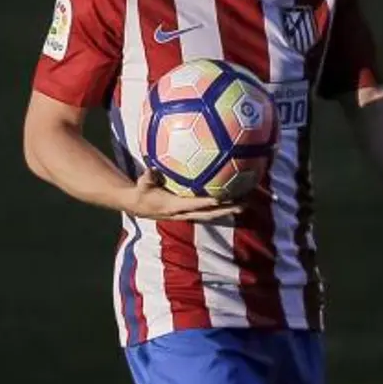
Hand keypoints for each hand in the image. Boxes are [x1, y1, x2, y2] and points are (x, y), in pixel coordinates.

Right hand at [125, 169, 243, 221]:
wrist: (137, 206)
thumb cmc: (141, 192)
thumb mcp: (141, 185)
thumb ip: (147, 178)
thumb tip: (151, 168)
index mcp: (172, 206)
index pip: (193, 205)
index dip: (206, 203)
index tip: (220, 198)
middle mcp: (182, 213)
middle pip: (208, 213)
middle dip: (225, 210)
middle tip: (243, 205)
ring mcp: (187, 214)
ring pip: (210, 214)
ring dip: (227, 210)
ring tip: (245, 204)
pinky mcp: (188, 212)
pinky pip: (206, 211)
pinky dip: (219, 207)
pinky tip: (232, 200)